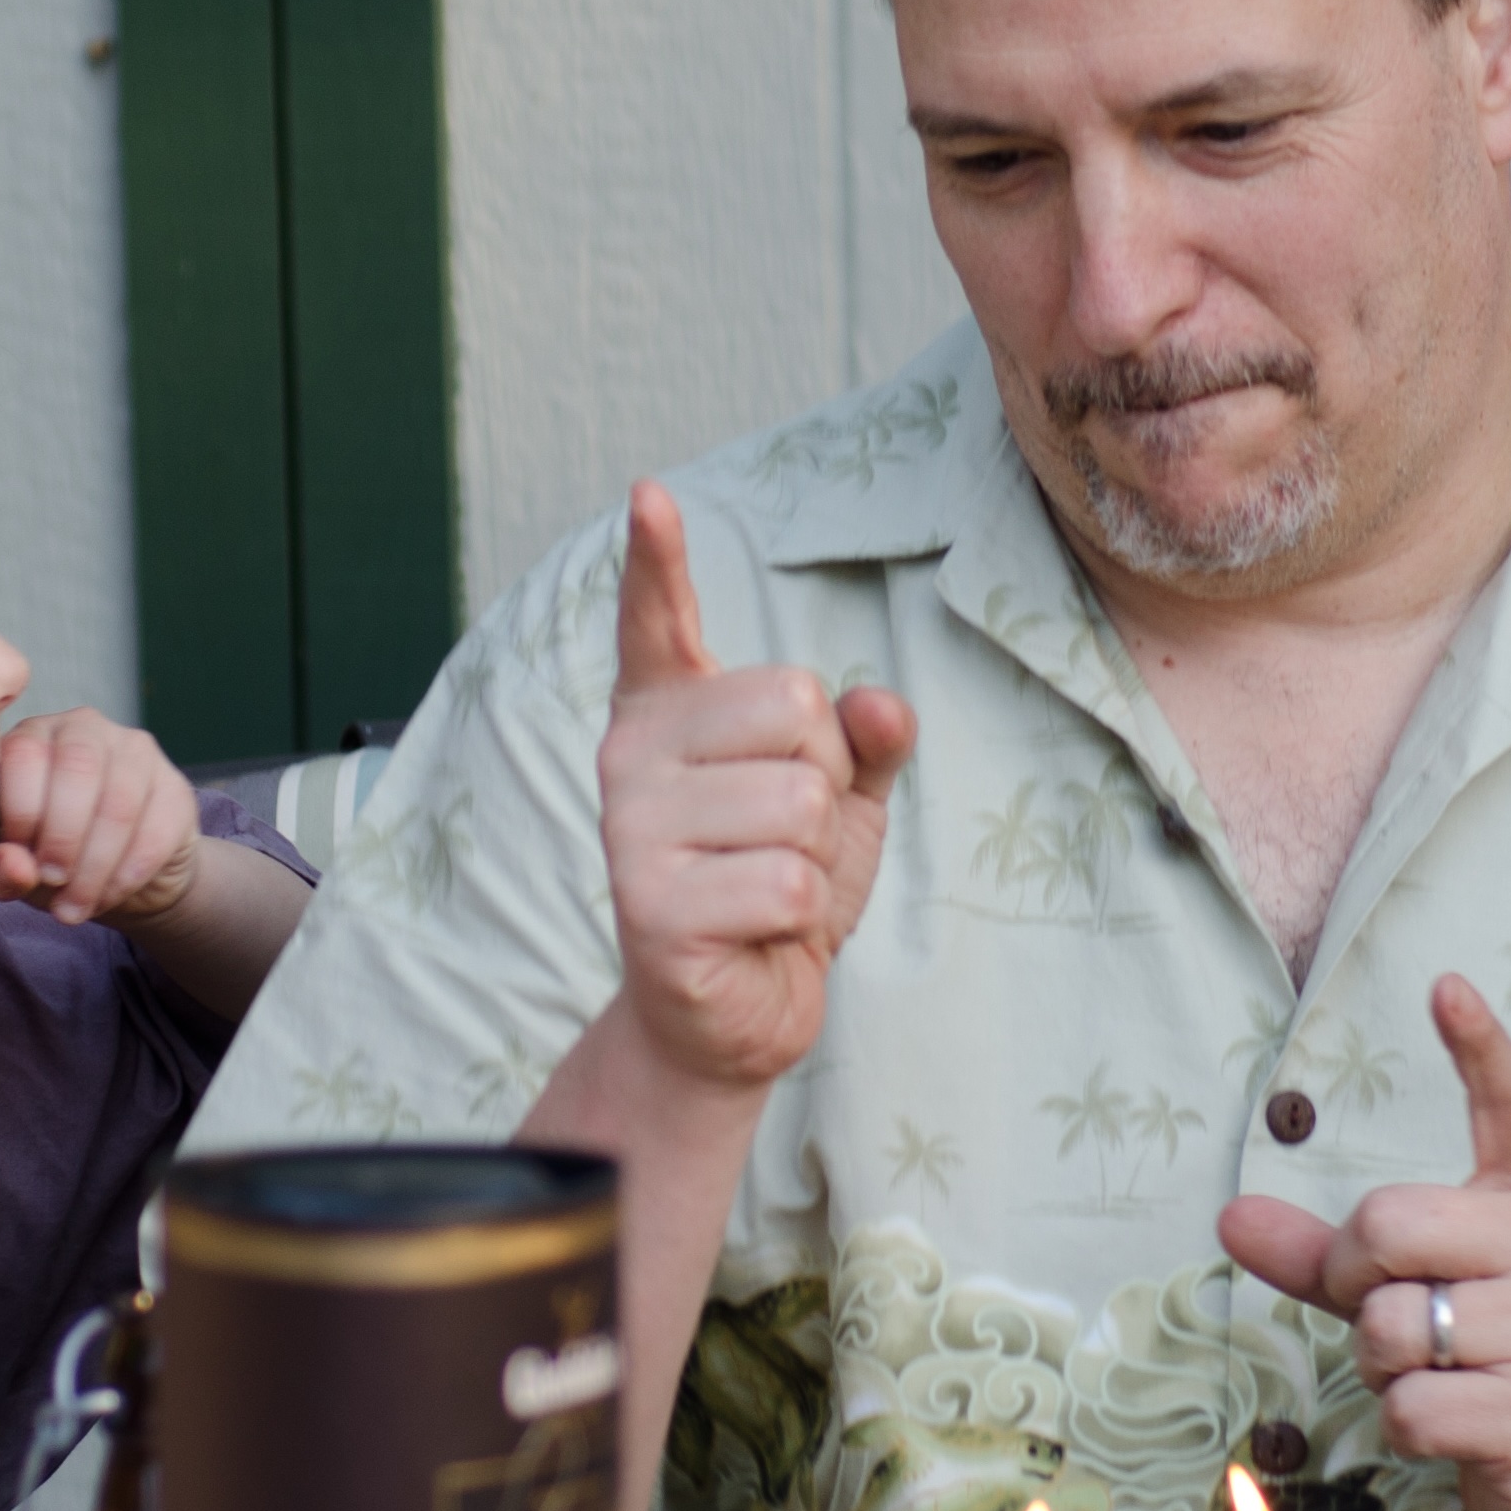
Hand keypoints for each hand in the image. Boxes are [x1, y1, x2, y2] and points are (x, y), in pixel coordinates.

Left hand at [0, 708, 205, 930]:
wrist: (119, 874)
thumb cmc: (52, 856)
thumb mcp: (15, 865)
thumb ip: (0, 868)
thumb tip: (14, 867)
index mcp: (33, 734)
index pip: (24, 753)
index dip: (21, 810)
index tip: (22, 859)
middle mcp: (86, 729)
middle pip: (78, 769)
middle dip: (62, 837)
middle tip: (52, 882)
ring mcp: (136, 752)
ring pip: (119, 804)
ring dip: (94, 866)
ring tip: (74, 906)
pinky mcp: (175, 788)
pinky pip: (155, 831)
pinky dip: (126, 874)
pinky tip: (107, 896)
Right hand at [599, 482, 915, 1091]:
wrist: (736, 1015)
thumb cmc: (778, 889)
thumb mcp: (841, 803)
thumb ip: (864, 743)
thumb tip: (881, 704)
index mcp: (667, 715)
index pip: (657, 620)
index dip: (657, 558)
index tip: (650, 496)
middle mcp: (630, 758)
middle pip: (792, 707)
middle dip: (825, 782)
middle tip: (783, 841)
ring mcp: (630, 830)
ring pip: (800, 801)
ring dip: (817, 860)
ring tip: (770, 891)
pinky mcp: (650, 906)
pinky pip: (788, 879)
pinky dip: (800, 918)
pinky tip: (759, 934)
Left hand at [1214, 974, 1510, 1510]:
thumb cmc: (1496, 1350)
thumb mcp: (1425, 1285)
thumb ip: (1328, 1253)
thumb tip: (1229, 1219)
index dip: (1478, 1047)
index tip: (1446, 988)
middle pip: (1384, 1226)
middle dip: (1360, 1279)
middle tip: (1399, 1309)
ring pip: (1387, 1327)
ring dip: (1385, 1366)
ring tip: (1448, 1375)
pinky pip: (1407, 1405)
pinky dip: (1406, 1422)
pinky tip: (1462, 1423)